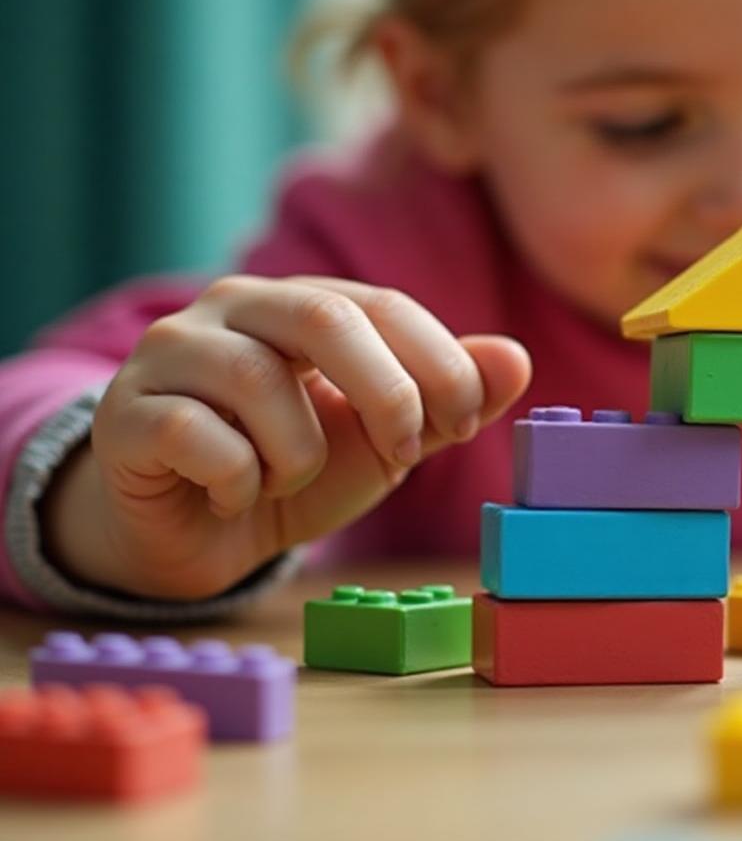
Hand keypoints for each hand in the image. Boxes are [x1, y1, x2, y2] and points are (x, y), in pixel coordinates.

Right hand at [46, 275, 532, 599]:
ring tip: (292, 479)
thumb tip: (516, 359)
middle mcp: (234, 308)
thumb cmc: (293, 471)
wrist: (195, 535)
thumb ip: (451, 399)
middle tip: (405, 456)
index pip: (384, 306)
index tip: (460, 427)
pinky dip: (239, 479)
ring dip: (301, 453)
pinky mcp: (126, 414)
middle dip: (386, 395)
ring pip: (257, 380)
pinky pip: (197, 436)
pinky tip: (236, 493)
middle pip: (324, 318)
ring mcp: (172, 354)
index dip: (438, 365)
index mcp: (306, 304)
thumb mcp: (389, 441)